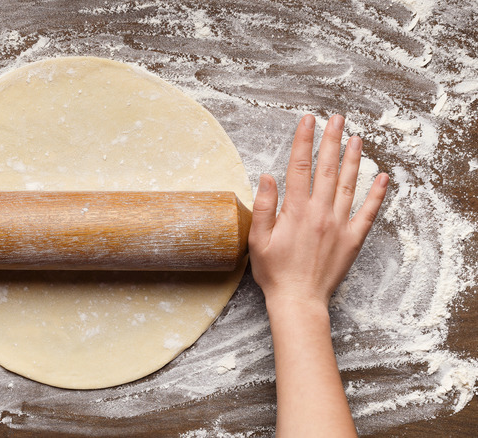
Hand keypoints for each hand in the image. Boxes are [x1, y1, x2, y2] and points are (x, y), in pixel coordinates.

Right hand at [249, 114, 387, 308]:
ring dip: (353, 159)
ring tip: (356, 138)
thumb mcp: (257, 240)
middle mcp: (320, 213)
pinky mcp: (352, 239)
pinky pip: (367, 212)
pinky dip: (376, 194)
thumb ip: (262, 207)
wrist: (298, 301)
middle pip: (327, 169)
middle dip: (332, 141)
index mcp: (295, 211)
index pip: (299, 167)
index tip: (308, 121)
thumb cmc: (274, 272)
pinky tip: (382, 177)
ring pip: (349, 185)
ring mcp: (339, 225)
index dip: (303, 141)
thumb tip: (267, 177)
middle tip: (337, 119)